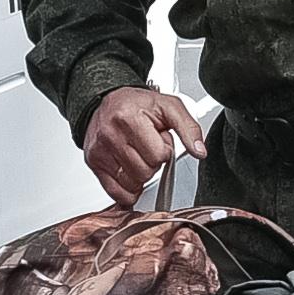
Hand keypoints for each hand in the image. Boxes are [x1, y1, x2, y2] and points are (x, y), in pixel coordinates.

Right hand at [80, 85, 206, 201]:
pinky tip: (130, 172)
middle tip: (147, 147)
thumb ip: (189, 128)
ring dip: (141, 174)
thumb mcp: (169, 107)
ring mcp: (100, 151)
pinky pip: (116, 193)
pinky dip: (128, 189)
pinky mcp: (94, 163)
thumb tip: (200, 151)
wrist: (106, 101)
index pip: (158, 155)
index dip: (164, 150)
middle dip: (153, 162)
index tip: (159, 140)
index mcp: (129, 118)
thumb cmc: (137, 105)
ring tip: (138, 154)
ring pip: (132, 184)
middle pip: (145, 172)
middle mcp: (111, 135)